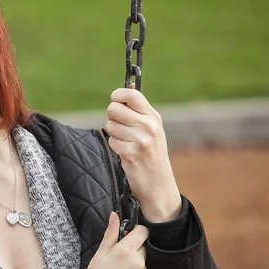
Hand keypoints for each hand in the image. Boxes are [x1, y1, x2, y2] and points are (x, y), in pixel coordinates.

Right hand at [86, 212, 151, 268]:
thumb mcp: (100, 254)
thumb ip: (110, 234)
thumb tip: (115, 216)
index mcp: (125, 251)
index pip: (143, 232)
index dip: (136, 232)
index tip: (129, 236)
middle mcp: (139, 263)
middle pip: (144, 248)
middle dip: (135, 249)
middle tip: (121, 258)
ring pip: (145, 264)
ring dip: (137, 265)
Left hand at [105, 84, 181, 221]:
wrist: (159, 184)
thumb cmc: (152, 153)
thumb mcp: (152, 128)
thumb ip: (139, 108)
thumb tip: (130, 85)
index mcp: (153, 116)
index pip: (131, 95)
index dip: (117, 96)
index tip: (116, 102)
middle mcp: (149, 126)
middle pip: (114, 108)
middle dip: (113, 118)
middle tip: (122, 128)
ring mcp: (140, 140)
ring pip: (110, 125)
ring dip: (115, 134)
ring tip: (127, 142)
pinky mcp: (131, 153)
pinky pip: (112, 141)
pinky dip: (116, 147)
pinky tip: (126, 153)